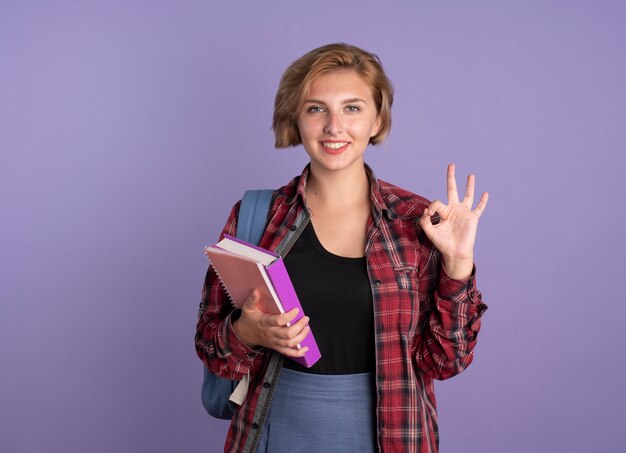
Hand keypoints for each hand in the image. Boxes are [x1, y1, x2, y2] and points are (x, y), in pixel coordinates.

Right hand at [232, 289, 310, 357]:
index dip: (289, 316)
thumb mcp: (248, 308)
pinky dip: (297, 353)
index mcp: (264, 323)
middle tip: (305, 319)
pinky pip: (287, 352)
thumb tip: (256, 291)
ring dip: (301, 337)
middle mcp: (270, 333)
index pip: (278, 321)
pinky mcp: (276, 347)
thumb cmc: (249, 320)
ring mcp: (274, 342)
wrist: (244, 334)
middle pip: (287, 334)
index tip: (296, 310)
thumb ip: (252, 300)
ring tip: (307, 329)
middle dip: (299, 327)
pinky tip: (305, 349)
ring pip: (289, 343)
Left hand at [420, 163, 488, 279]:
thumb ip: (425, 221)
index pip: (437, 202)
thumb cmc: (442, 243)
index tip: (429, 214)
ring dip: (469, 185)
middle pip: (452, 189)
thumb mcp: (430, 232)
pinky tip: (485, 193)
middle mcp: (454, 209)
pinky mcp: (473, 218)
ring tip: (470, 175)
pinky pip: (479, 208)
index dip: (432, 206)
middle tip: (451, 165)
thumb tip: (426, 210)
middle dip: (451, 177)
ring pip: (468, 195)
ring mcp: (464, 213)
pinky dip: (482, 201)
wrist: (455, 252)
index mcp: (443, 212)